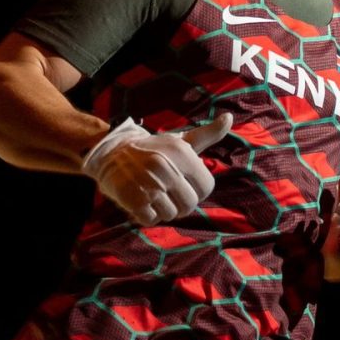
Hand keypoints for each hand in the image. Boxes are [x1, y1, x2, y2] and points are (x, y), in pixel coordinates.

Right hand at [82, 115, 232, 225]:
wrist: (111, 151)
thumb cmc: (153, 149)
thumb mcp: (180, 140)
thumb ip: (207, 134)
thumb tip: (229, 118)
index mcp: (181, 152)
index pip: (206, 187)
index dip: (196, 190)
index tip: (183, 184)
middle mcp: (166, 167)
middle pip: (189, 204)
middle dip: (179, 204)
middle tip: (166, 193)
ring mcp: (149, 184)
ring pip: (171, 214)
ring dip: (161, 210)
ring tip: (151, 195)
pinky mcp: (133, 198)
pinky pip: (151, 220)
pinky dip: (146, 216)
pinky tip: (140, 201)